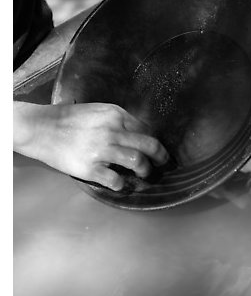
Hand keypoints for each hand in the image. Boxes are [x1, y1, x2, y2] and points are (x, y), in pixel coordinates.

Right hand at [14, 102, 168, 190]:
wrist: (42, 128)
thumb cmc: (69, 119)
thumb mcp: (97, 110)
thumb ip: (117, 120)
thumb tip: (135, 133)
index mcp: (115, 114)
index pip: (145, 128)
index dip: (153, 140)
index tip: (157, 148)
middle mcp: (112, 131)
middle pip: (148, 144)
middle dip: (161, 156)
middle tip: (164, 163)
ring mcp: (102, 150)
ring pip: (138, 161)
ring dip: (145, 170)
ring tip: (144, 174)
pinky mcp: (91, 168)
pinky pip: (116, 180)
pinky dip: (123, 184)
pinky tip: (122, 185)